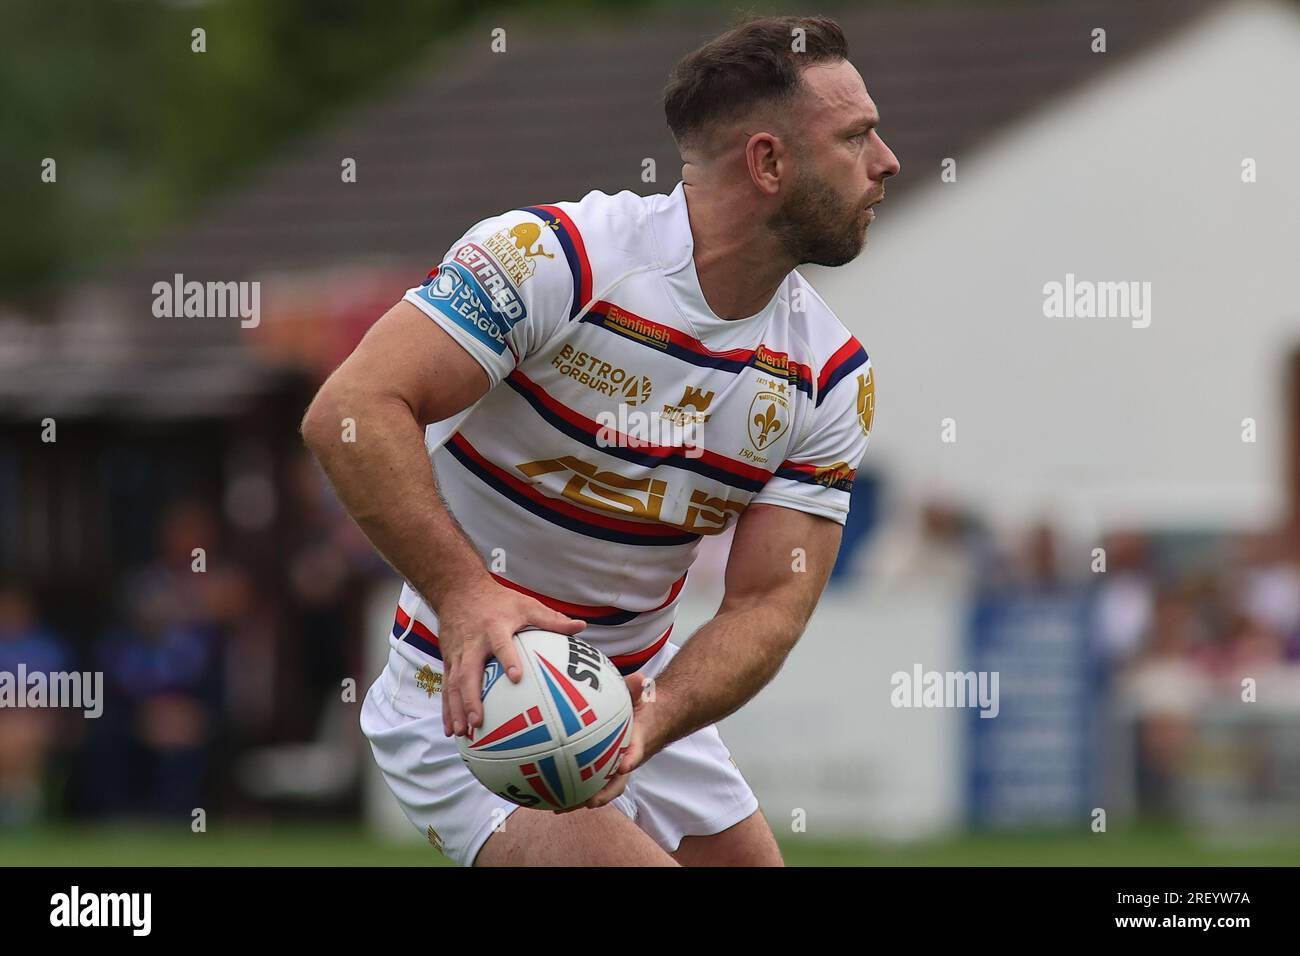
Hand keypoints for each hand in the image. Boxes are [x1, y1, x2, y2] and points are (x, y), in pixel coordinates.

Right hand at [436, 576, 585, 737]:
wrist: (459, 590)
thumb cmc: (499, 601)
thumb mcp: (526, 604)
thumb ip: (552, 619)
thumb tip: (582, 627)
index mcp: (494, 627)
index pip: (501, 644)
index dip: (508, 659)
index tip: (517, 677)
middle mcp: (473, 643)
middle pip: (469, 672)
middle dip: (471, 697)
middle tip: (479, 720)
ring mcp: (457, 653)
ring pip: (454, 684)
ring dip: (456, 709)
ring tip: (462, 733)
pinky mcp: (449, 660)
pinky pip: (447, 687)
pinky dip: (447, 709)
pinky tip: (451, 731)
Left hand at [553, 672, 661, 813]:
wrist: (647, 724)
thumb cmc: (640, 711)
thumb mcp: (639, 698)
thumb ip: (636, 689)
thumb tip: (639, 677)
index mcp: (635, 745)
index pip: (636, 754)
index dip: (631, 761)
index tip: (624, 766)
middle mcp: (624, 763)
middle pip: (615, 785)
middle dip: (602, 795)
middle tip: (588, 801)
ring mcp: (611, 771)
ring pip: (597, 790)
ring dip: (579, 800)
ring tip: (557, 807)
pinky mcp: (598, 772)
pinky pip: (583, 782)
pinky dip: (567, 789)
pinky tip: (544, 793)